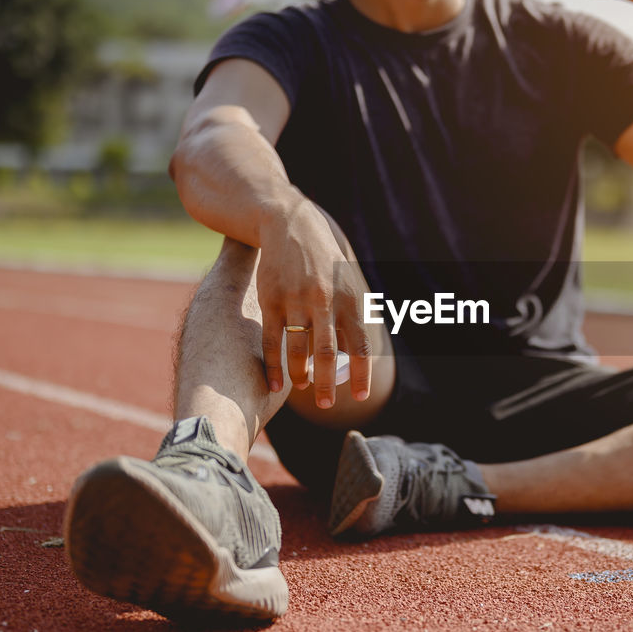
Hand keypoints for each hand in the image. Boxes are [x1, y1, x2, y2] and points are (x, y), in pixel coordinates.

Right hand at [255, 200, 370, 407]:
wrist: (290, 226)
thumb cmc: (325, 261)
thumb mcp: (347, 283)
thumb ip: (352, 316)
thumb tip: (356, 355)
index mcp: (348, 300)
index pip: (359, 344)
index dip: (362, 373)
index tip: (360, 397)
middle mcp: (324, 302)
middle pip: (328, 353)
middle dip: (328, 384)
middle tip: (327, 405)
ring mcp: (295, 302)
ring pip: (298, 350)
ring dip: (300, 376)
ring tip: (303, 388)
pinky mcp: (271, 301)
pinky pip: (272, 341)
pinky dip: (273, 366)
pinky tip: (275, 384)